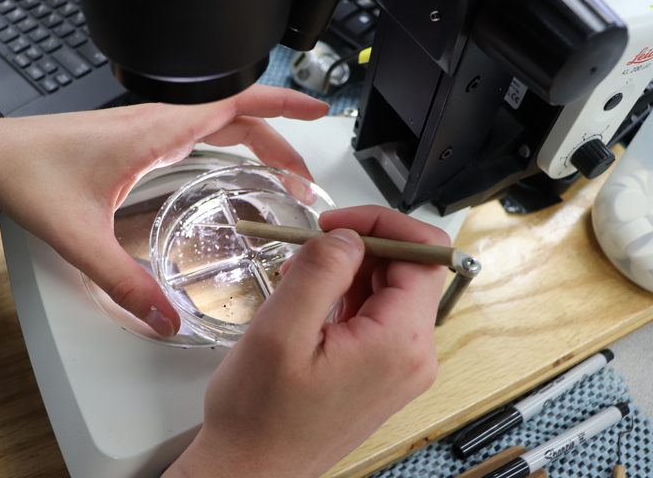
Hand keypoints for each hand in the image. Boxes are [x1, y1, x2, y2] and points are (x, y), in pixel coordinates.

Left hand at [0, 85, 328, 335]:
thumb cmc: (26, 172)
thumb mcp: (79, 235)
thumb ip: (123, 282)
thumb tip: (162, 315)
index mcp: (156, 131)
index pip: (236, 104)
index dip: (283, 103)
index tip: (316, 108)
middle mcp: (158, 124)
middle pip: (239, 119)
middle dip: (281, 142)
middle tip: (305, 177)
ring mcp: (150, 129)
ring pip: (220, 125)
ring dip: (257, 143)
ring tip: (280, 175)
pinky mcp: (139, 140)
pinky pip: (199, 135)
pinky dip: (228, 148)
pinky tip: (230, 175)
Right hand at [164, 205, 449, 477]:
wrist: (253, 469)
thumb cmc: (261, 417)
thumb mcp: (280, 331)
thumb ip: (320, 271)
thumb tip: (347, 236)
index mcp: (399, 342)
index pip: (424, 253)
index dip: (381, 224)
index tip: (338, 225)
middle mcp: (412, 356)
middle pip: (408, 269)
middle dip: (358, 248)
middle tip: (308, 251)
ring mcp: (399, 367)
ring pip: (389, 290)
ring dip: (348, 273)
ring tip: (299, 283)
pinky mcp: (382, 372)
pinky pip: (376, 317)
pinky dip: (346, 298)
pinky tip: (309, 305)